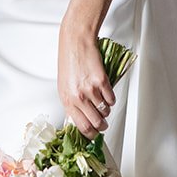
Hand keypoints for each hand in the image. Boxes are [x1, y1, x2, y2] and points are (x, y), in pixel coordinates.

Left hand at [58, 19, 116, 137]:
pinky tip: (106, 92)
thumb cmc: (69, 62)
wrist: (76, 43)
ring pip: (105, 111)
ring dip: (106, 110)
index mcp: (67, 100)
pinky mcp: (102, 81)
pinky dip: (111, 98)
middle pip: (96, 123)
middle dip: (102, 125)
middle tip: (103, 122)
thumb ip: (72, 104)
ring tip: (102, 102)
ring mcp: (91, 90)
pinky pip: (112, 99)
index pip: (81, 127)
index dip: (90, 134)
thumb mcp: (64, 87)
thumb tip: (81, 119)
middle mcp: (78, 97)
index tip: (94, 134)